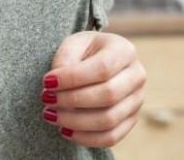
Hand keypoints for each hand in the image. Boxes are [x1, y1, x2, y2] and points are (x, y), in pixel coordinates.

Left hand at [41, 32, 146, 147]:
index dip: (72, 78)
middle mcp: (137, 75)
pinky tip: (65, 130)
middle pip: (108, 95)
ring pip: (108, 120)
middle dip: (71, 101)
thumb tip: (57, 87)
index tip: (47, 82)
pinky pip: (110, 137)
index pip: (102, 68)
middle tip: (47, 100)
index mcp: (125, 50)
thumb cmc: (84, 52)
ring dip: (74, 121)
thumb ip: (65, 61)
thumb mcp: (73, 45)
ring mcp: (137, 99)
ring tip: (51, 115)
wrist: (100, 60)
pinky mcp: (131, 119)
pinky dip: (85, 138)